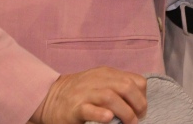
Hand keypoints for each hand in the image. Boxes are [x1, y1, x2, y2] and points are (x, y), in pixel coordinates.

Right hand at [30, 67, 146, 123]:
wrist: (49, 97)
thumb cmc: (80, 93)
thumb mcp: (100, 83)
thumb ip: (117, 87)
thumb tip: (139, 104)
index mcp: (107, 74)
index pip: (136, 81)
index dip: (142, 97)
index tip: (140, 111)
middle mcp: (97, 80)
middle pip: (126, 87)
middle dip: (138, 105)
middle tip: (136, 120)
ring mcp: (85, 93)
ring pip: (110, 97)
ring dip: (124, 112)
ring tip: (127, 123)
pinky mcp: (75, 107)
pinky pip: (89, 109)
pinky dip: (101, 114)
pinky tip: (108, 118)